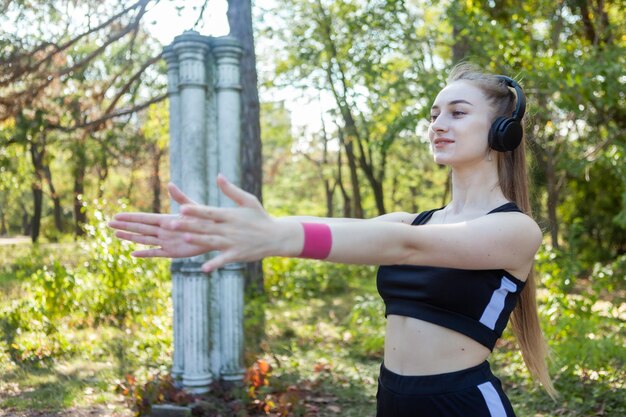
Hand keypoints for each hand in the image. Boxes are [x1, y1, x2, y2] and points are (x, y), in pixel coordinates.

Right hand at [108, 183, 209, 257]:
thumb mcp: (192, 207)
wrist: (215, 233)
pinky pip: (156, 253)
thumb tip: (170, 184)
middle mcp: (164, 230)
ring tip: (117, 235)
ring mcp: (167, 241)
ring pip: (144, 240)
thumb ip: (180, 197)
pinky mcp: (172, 252)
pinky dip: (145, 254)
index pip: (144, 218)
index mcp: (167, 219)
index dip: (130, 217)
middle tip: (109, 223)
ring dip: (131, 238)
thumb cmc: (206, 218)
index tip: (117, 215)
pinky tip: (133, 254)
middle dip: (125, 226)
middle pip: (140, 228)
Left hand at [166, 174, 288, 271]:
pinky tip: (204, 268)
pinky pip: (223, 260)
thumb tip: (219, 176)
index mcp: (230, 215)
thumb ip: (231, 190)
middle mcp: (230, 229)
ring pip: (212, 241)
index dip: (196, 211)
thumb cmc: (260, 217)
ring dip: (198, 240)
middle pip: (205, 227)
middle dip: (188, 225)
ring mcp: (233, 242)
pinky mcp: (237, 255)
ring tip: (185, 238)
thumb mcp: (248, 201)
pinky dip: (214, 264)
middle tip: (171, 224)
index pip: (209, 212)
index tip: (181, 208)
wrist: (276, 237)